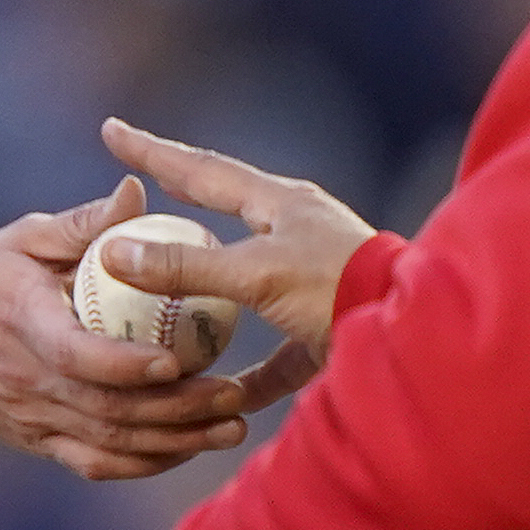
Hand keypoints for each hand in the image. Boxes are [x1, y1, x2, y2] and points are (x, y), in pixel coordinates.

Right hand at [0, 179, 268, 480]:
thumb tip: (136, 192)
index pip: (77, 357)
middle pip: (108, 410)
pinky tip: (188, 448)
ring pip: (110, 444)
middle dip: (176, 409)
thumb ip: (80, 223)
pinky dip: (144, 464)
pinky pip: (96, 464)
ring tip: (231, 426)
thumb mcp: (18, 241)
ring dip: (174, 442)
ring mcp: (35, 420)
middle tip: (234, 393)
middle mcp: (29, 383)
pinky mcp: (41, 442)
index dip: (126, 365)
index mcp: (23, 326)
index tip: (174, 359)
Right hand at [95, 119, 379, 407]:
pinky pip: (276, 356)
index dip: (152, 152)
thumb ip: (187, 266)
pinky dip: (249, 377)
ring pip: (243, 288)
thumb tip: (115, 254)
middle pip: (221, 217)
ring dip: (206, 301)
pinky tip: (223, 399)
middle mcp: (295, 234)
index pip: (200, 171)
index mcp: (279, 204)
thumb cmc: (341, 288)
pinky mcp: (327, 331)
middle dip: (178, 206)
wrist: (416, 335)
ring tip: (167, 306)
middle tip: (138, 195)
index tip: (113, 130)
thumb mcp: (257, 274)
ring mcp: (312, 281)